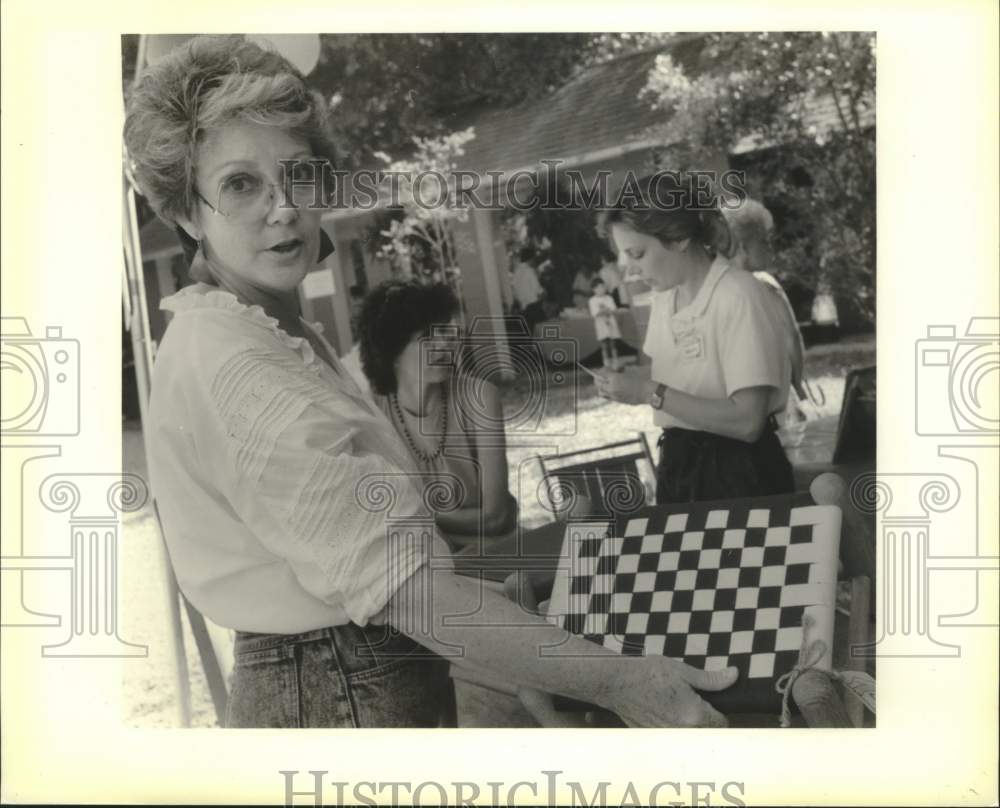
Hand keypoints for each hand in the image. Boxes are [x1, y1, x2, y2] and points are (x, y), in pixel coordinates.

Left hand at [594, 367, 648, 405]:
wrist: (648, 392)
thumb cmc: (641, 380)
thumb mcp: (629, 372)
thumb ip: (618, 372)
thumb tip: (611, 371)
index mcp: (615, 379)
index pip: (602, 373)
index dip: (602, 370)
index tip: (604, 368)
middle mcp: (612, 388)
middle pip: (598, 383)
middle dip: (598, 378)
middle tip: (601, 375)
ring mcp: (614, 395)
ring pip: (600, 391)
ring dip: (601, 386)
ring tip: (605, 383)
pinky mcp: (617, 400)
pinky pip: (607, 396)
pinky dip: (606, 392)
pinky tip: (611, 388)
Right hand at [612, 656, 736, 727]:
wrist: (616, 682)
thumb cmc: (648, 673)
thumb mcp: (683, 671)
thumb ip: (712, 679)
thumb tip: (734, 676)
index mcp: (695, 715)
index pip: (721, 723)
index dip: (718, 709)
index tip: (709, 700)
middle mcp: (683, 732)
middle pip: (705, 732)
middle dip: (703, 718)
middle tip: (690, 699)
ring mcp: (667, 738)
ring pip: (688, 736)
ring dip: (686, 724)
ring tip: (673, 703)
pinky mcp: (654, 738)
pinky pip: (671, 736)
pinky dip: (670, 726)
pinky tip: (660, 709)